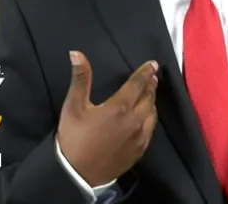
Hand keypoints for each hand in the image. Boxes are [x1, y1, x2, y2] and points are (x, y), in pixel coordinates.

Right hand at [57, 51, 158, 186]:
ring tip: (150, 94)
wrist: (77, 173)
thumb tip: (76, 53)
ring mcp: (139, 137)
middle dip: (150, 85)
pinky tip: (147, 117)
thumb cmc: (74, 137)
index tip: (153, 64)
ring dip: (152, 102)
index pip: (137, 84)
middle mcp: (134, 121)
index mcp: (119, 107)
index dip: (145, 72)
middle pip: (148, 98)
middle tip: (152, 77)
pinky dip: (151, 118)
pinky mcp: (139, 150)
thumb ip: (80, 79)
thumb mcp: (73, 106)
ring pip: (152, 114)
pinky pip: (151, 130)